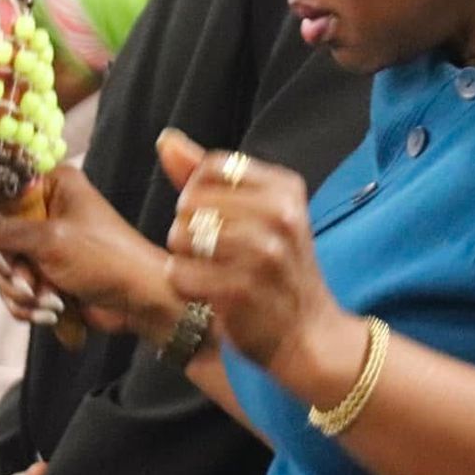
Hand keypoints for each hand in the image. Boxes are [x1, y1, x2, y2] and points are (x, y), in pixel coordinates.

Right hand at [0, 167, 167, 337]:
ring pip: (3, 270)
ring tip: (51, 302)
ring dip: (22, 293)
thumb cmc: (106, 258)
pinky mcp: (46, 275)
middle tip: (31, 283)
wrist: (141, 303)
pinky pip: (16, 291)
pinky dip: (29, 306)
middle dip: (12, 270)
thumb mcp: (49, 240)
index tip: (4, 247)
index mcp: (52, 184)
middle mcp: (46, 210)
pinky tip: (53, 312)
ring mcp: (45, 245)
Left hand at [158, 129, 349, 374]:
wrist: (308, 334)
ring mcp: (262, 255)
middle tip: (215, 251)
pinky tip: (209, 292)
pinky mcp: (240, 291)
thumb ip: (206, 175)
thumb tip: (166, 139)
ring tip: (211, 269)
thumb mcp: (258, 212)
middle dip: (189, 226)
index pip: (211, 167)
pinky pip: (180, 273)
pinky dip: (186, 284)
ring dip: (184, 256)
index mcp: (285, 188)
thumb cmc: (276, 267)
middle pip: (191, 201)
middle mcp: (279, 216)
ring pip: (181, 235)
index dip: (198, 190)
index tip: (216, 216)